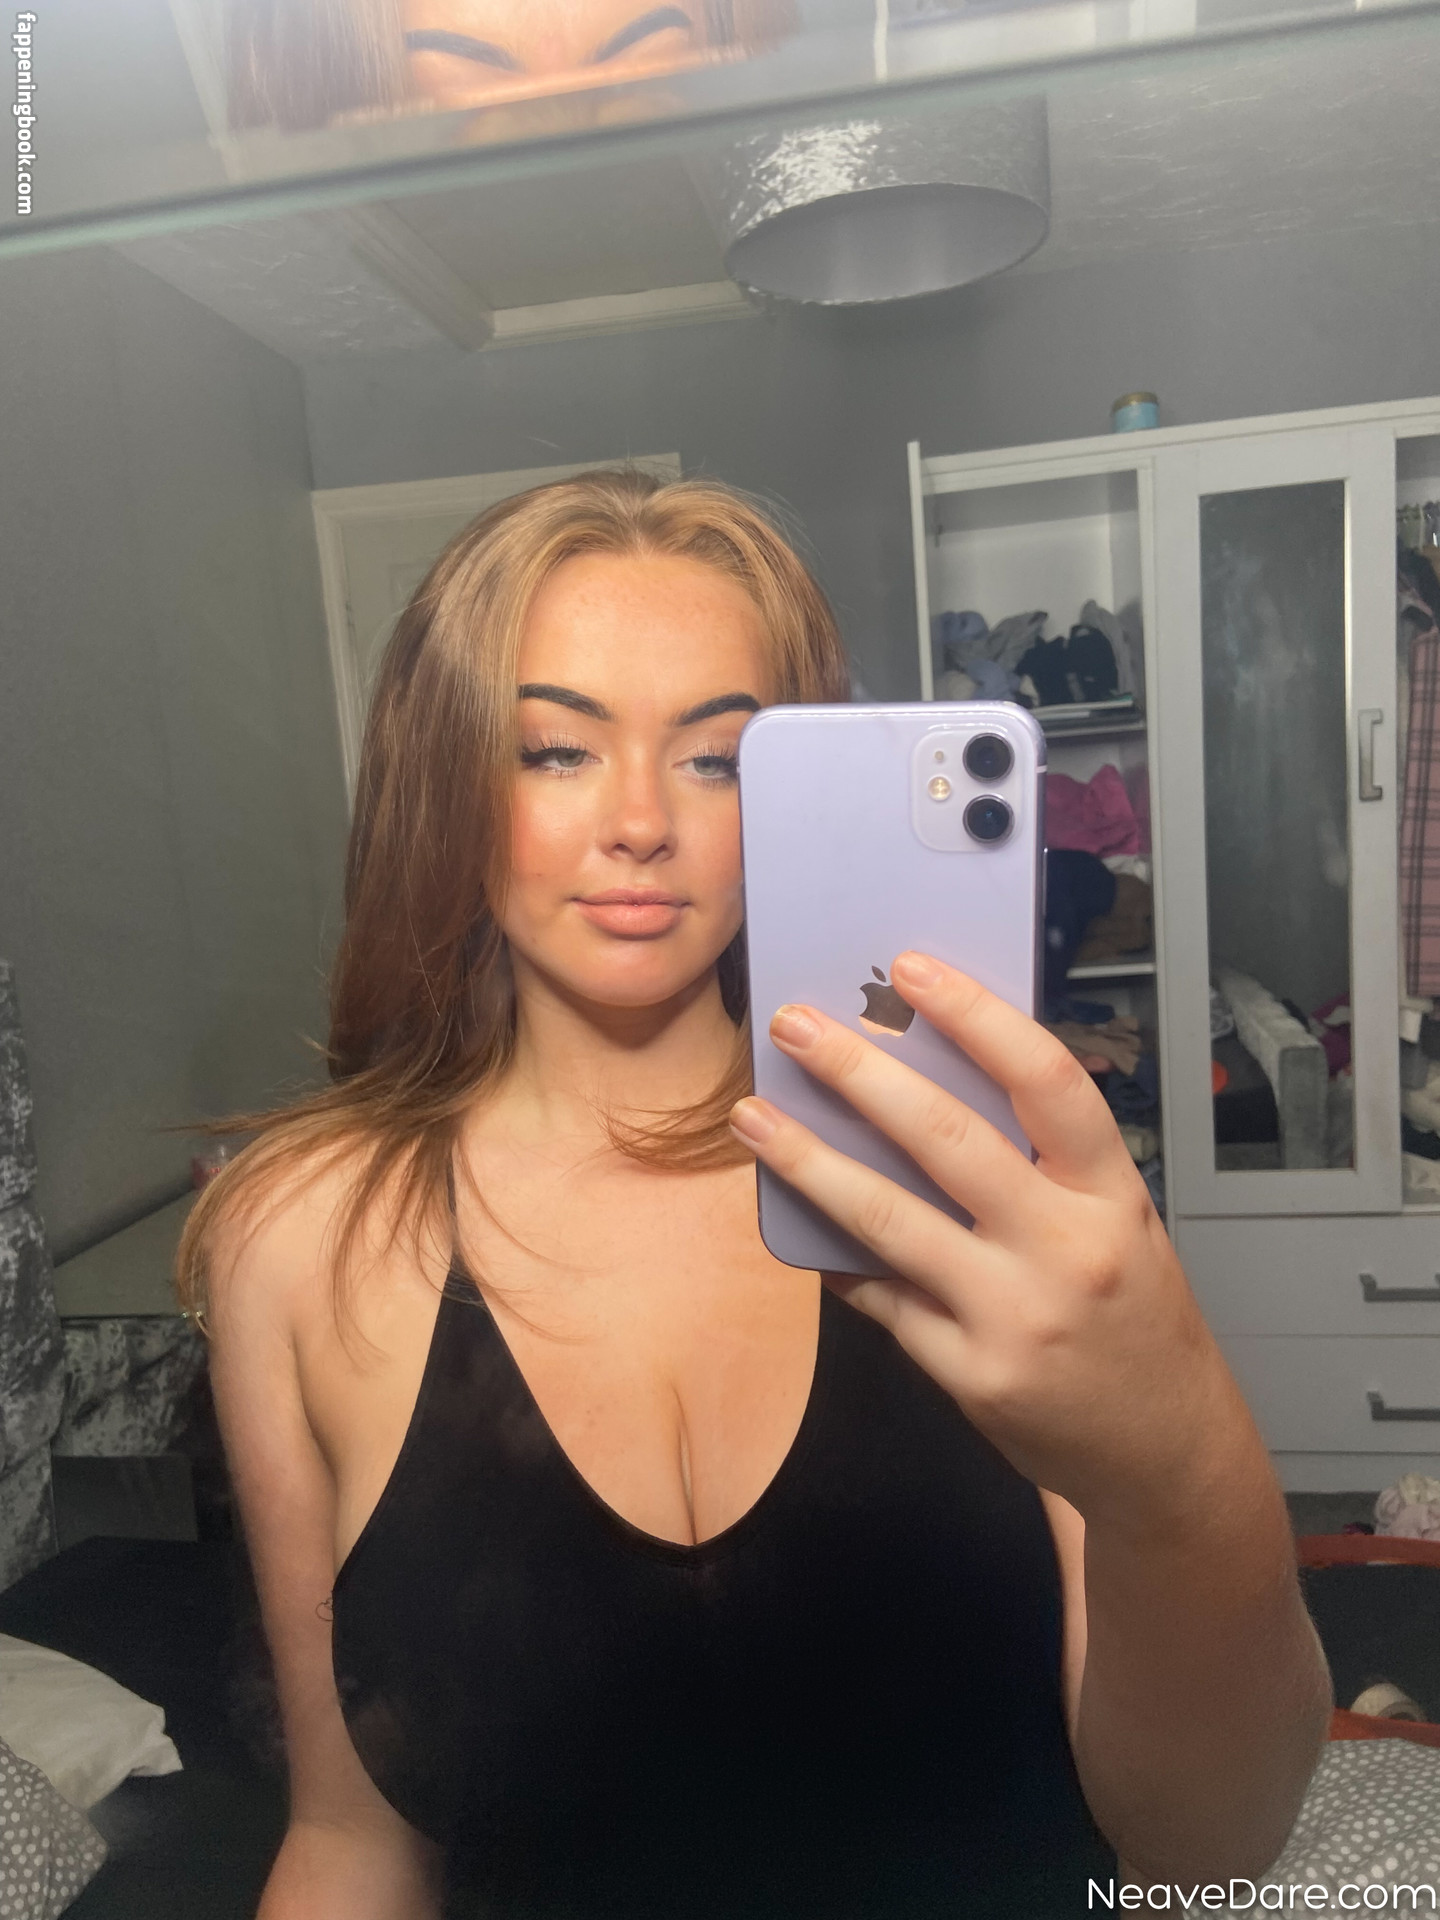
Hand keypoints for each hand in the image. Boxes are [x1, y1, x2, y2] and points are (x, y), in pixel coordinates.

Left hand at [728, 951, 1250, 1539]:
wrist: (1165, 1451)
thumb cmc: (1135, 1318)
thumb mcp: (1118, 1223)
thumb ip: (1040, 1163)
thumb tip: (927, 1083)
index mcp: (1111, 1195)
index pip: (1047, 1081)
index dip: (977, 1016)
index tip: (911, 970)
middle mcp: (1066, 1250)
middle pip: (949, 1140)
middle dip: (862, 1074)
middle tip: (798, 1027)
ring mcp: (1013, 1318)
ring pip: (891, 1221)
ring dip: (811, 1161)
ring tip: (755, 1117)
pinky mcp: (969, 1374)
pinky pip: (882, 1299)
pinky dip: (835, 1256)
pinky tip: (795, 1220)